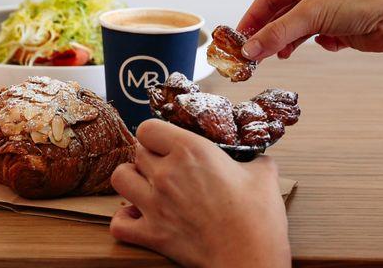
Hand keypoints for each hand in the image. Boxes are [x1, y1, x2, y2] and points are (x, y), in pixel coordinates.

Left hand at [110, 119, 290, 267]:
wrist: (250, 258)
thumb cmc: (257, 217)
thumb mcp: (264, 175)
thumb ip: (255, 160)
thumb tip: (256, 158)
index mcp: (191, 151)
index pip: (149, 128)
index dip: (156, 134)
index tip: (166, 142)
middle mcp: (166, 174)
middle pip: (137, 152)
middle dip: (149, 156)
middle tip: (164, 165)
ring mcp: (155, 204)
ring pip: (120, 178)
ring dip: (131, 179)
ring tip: (146, 185)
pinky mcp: (152, 234)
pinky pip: (118, 223)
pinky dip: (125, 220)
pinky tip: (139, 216)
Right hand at [238, 0, 382, 59]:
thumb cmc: (361, 0)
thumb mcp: (310, 15)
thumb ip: (276, 33)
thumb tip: (249, 49)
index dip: (252, 17)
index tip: (240, 36)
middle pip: (281, 14)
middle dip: (270, 33)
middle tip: (255, 52)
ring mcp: (328, 7)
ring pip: (297, 28)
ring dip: (288, 42)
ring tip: (280, 55)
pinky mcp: (340, 25)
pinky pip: (316, 36)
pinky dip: (317, 43)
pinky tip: (326, 43)